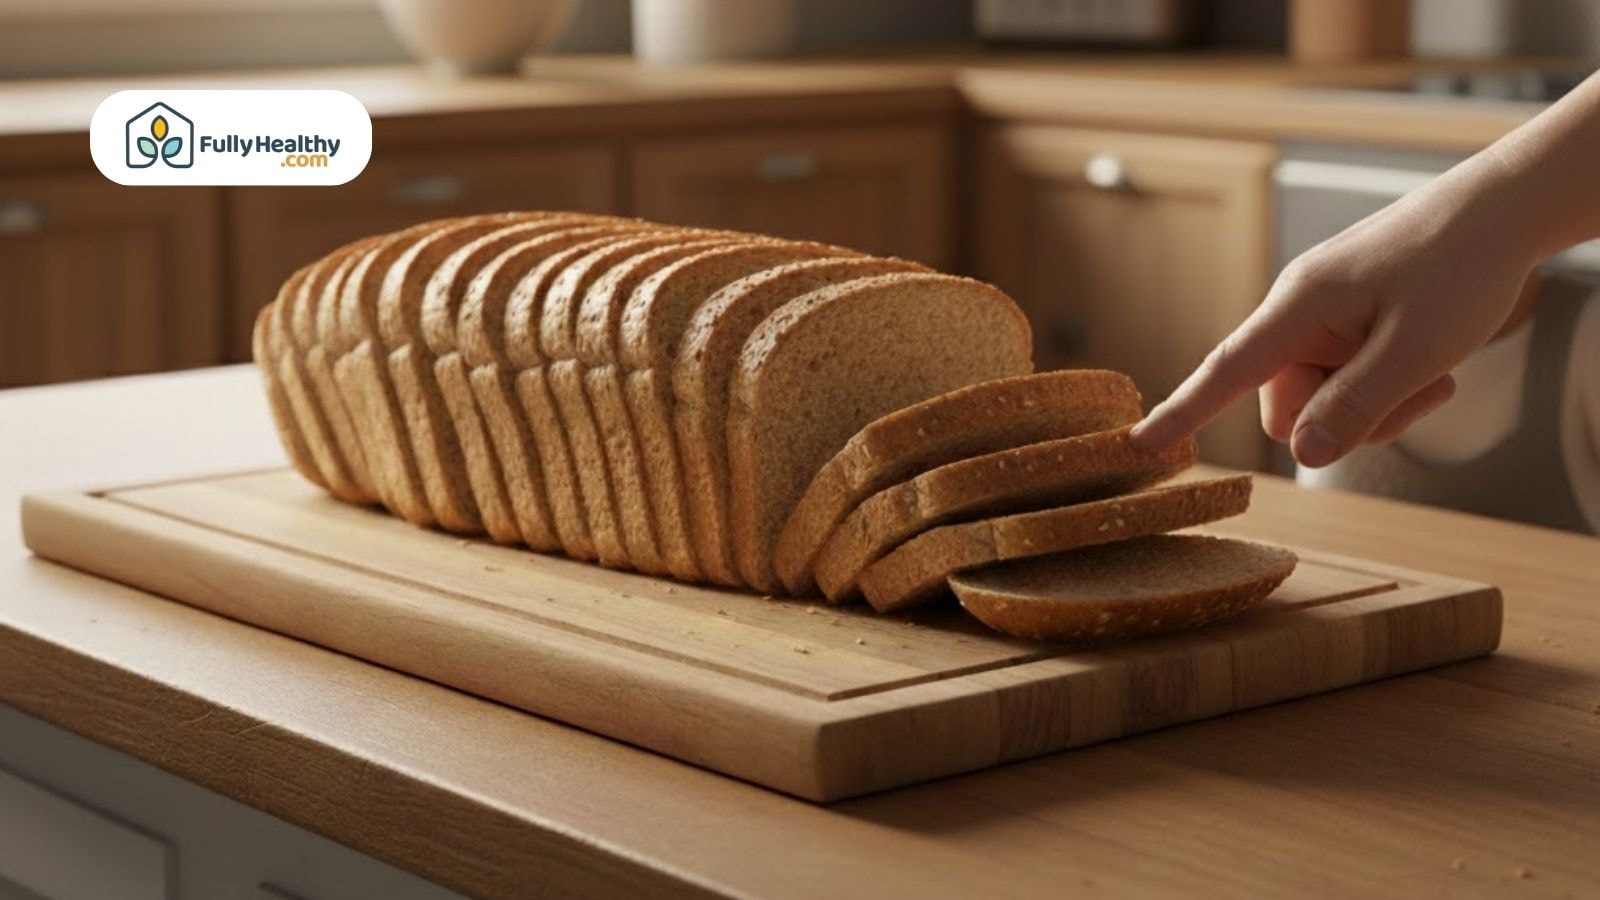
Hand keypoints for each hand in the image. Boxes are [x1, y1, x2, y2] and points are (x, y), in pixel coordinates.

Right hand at [1130, 165, 1541, 467]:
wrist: (1506, 209)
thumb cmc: (1462, 267)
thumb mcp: (1416, 352)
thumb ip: (1355, 408)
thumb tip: (1302, 458)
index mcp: (1300, 307)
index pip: (1225, 371)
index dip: (1183, 412)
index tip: (1141, 445)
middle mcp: (1300, 312)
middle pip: (1288, 405)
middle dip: (1345, 420)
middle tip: (1416, 394)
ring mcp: (1325, 319)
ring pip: (1324, 401)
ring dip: (1378, 406)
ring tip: (1434, 374)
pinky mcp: (1350, 323)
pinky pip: (1347, 380)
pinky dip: (1387, 387)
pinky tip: (1431, 364)